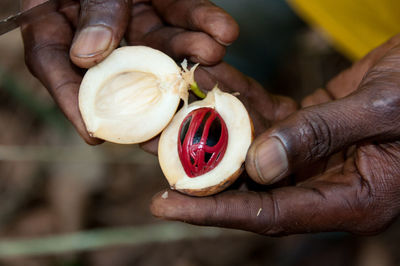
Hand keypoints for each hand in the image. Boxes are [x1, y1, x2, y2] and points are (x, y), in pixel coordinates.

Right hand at [21, 0, 237, 143]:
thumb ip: (90, 10)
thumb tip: (88, 55)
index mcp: (58, 20)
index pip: (57, 67)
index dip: (74, 102)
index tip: (95, 133)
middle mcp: (98, 27)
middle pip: (121, 68)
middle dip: (152, 90)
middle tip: (173, 116)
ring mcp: (133, 15)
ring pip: (160, 43)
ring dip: (190, 49)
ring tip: (214, 53)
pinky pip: (184, 12)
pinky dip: (206, 19)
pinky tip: (226, 31)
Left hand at [151, 34, 399, 235]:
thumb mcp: (381, 110)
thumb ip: (320, 136)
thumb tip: (258, 165)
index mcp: (352, 199)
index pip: (270, 214)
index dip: (216, 211)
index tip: (166, 204)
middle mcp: (326, 184)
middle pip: (250, 186)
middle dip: (201, 170)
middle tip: (156, 154)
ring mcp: (314, 157)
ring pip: (251, 149)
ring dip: (213, 129)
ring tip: (172, 114)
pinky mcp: (307, 129)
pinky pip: (264, 118)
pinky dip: (238, 102)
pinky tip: (212, 84)